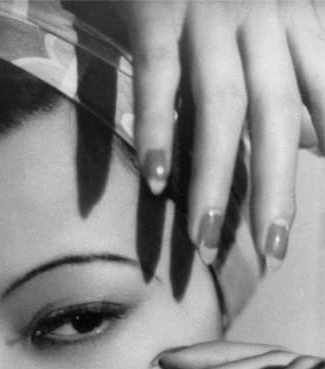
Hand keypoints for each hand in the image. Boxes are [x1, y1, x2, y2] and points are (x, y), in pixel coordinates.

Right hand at [117, 0, 324, 268]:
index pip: (323, 92)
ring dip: (214, 177)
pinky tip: (155, 178)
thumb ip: (292, 67)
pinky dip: (157, 128)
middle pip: (277, 113)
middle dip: (275, 186)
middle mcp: (263, 15)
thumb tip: (316, 139)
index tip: (314, 204)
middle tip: (270, 249)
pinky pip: (158, 76)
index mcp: (296, 16)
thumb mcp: (271, 14)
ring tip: (203, 238)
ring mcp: (208, 13)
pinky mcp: (157, 10)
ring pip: (221, 105)